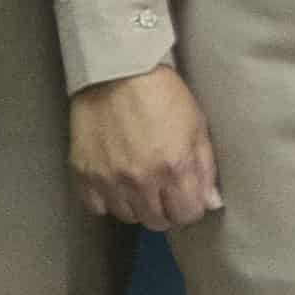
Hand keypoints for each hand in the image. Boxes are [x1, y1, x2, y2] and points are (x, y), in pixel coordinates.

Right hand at [67, 67, 220, 229]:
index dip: (190, 209)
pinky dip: (108, 200)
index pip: (187, 216)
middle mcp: (141, 181)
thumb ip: (205, 169)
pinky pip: (97, 206)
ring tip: (140, 186)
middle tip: (165, 192)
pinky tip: (116, 183)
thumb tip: (211, 203)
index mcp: (175, 168)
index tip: (187, 197)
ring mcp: (109, 179)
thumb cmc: (164, 95)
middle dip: (166, 211)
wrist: (117, 72)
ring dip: (138, 206)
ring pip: (127, 216)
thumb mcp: (197, 127)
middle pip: (156, 221)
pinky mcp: (83, 173)